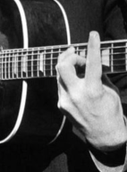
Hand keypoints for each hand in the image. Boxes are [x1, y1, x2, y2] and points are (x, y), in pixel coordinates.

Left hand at [57, 31, 126, 151]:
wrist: (104, 137)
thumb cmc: (111, 112)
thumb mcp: (111, 91)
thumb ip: (100, 75)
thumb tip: (93, 60)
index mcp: (93, 91)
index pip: (91, 63)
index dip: (92, 46)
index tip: (93, 34)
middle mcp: (76, 95)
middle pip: (62, 65)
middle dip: (69, 56)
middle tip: (76, 53)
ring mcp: (66, 100)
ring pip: (60, 75)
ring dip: (68, 66)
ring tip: (79, 67)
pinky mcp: (61, 105)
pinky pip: (61, 86)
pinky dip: (68, 80)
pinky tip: (77, 83)